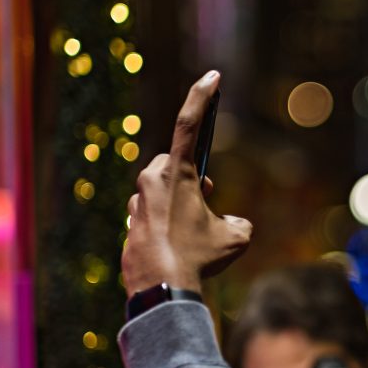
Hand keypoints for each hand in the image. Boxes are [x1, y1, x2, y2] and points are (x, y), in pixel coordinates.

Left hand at [122, 71, 251, 296]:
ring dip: (180, 203)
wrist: (161, 290)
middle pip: (175, 163)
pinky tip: (178, 249)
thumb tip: (230, 223)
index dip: (202, 97)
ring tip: (194, 233)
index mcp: (176, 174)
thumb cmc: (198, 259)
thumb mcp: (235, 237)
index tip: (212, 76)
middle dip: (194, 177)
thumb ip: (238, 222)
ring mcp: (137, 203)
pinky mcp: (130, 224)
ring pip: (161, 191)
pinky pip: (151, 216)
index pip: (189, 124)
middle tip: (209, 199)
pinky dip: (167, 226)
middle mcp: (151, 181)